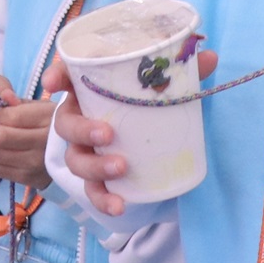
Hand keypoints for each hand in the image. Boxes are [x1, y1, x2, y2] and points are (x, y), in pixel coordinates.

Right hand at [44, 50, 214, 217]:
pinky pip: (93, 192)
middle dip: (82, 130)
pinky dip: (103, 199)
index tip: (54, 81)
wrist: (147, 140)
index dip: (56, 76)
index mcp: (88, 91)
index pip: (66, 77)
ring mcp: (85, 152)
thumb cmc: (143, 103)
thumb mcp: (160, 85)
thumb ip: (181, 70)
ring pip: (77, 161)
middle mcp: (80, 120)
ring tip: (121, 167)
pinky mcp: (98, 178)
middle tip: (107, 134)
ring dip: (95, 166)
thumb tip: (210, 57)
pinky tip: (119, 205)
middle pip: (65, 124)